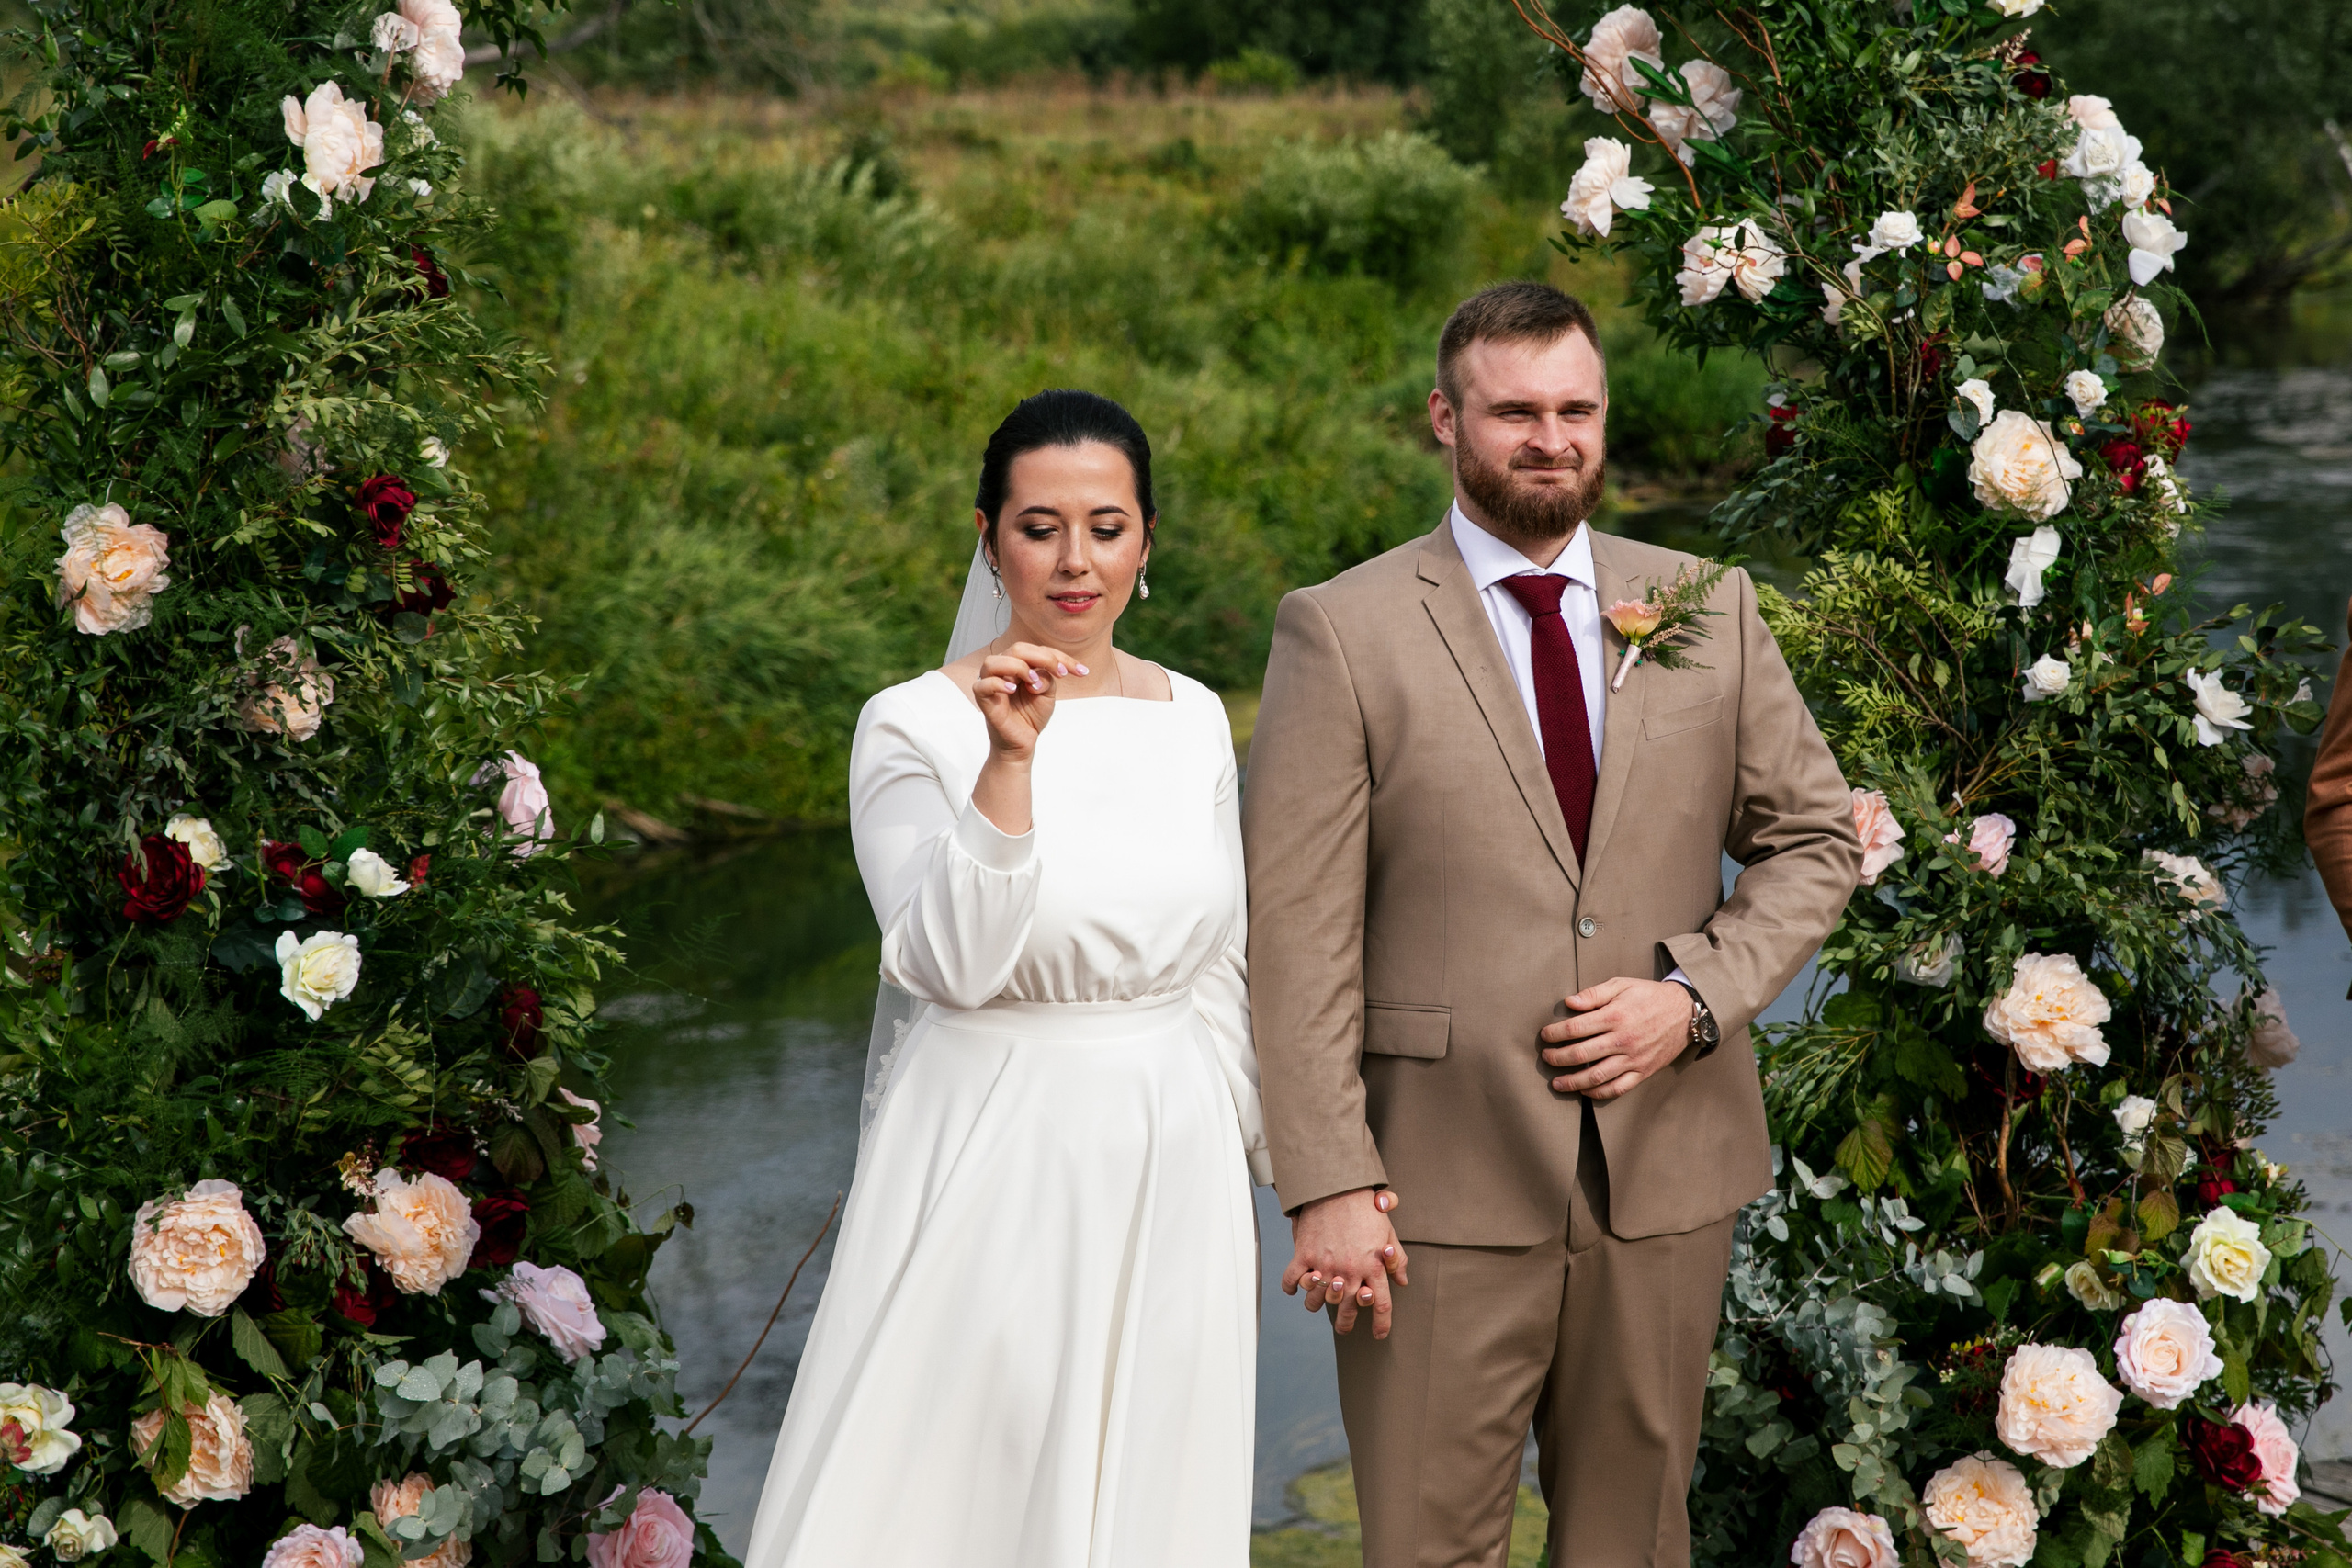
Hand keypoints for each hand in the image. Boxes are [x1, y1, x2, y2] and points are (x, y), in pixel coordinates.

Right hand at [974, 642, 1085, 760]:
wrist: (1022, 742)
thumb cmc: (1031, 715)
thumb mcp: (1048, 694)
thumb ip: (1047, 678)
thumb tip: (1038, 675)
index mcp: (1018, 664)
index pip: (1037, 650)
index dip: (1060, 657)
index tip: (1082, 672)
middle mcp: (1002, 669)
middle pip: (1017, 649)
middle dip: (1043, 658)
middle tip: (1060, 674)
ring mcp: (989, 683)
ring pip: (993, 662)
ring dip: (1018, 667)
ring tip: (1034, 683)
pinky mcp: (983, 700)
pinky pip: (982, 685)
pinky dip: (997, 684)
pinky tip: (1012, 690)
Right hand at [1281, 1188, 1407, 1338]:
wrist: (1336, 1186)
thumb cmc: (1365, 1208)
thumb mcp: (1387, 1233)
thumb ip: (1398, 1259)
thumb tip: (1402, 1281)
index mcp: (1373, 1267)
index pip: (1381, 1305)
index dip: (1382, 1324)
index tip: (1379, 1335)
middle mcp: (1350, 1271)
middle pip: (1348, 1310)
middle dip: (1347, 1325)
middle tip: (1344, 1328)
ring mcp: (1325, 1265)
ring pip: (1316, 1301)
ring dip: (1316, 1306)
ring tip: (1317, 1303)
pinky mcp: (1304, 1255)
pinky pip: (1292, 1281)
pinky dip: (1291, 1287)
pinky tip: (1295, 1288)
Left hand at [1539, 977, 1693, 1098]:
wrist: (1685, 1012)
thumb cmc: (1649, 996)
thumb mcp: (1622, 985)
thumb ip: (1594, 994)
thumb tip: (1569, 1002)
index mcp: (1615, 1016)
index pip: (1576, 1028)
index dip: (1555, 1033)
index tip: (1545, 1035)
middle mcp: (1623, 1040)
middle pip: (1582, 1054)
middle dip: (1558, 1058)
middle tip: (1546, 1058)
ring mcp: (1634, 1058)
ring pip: (1597, 1076)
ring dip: (1573, 1082)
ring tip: (1556, 1083)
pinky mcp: (1643, 1072)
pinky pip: (1618, 1088)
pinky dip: (1599, 1093)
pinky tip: (1585, 1092)